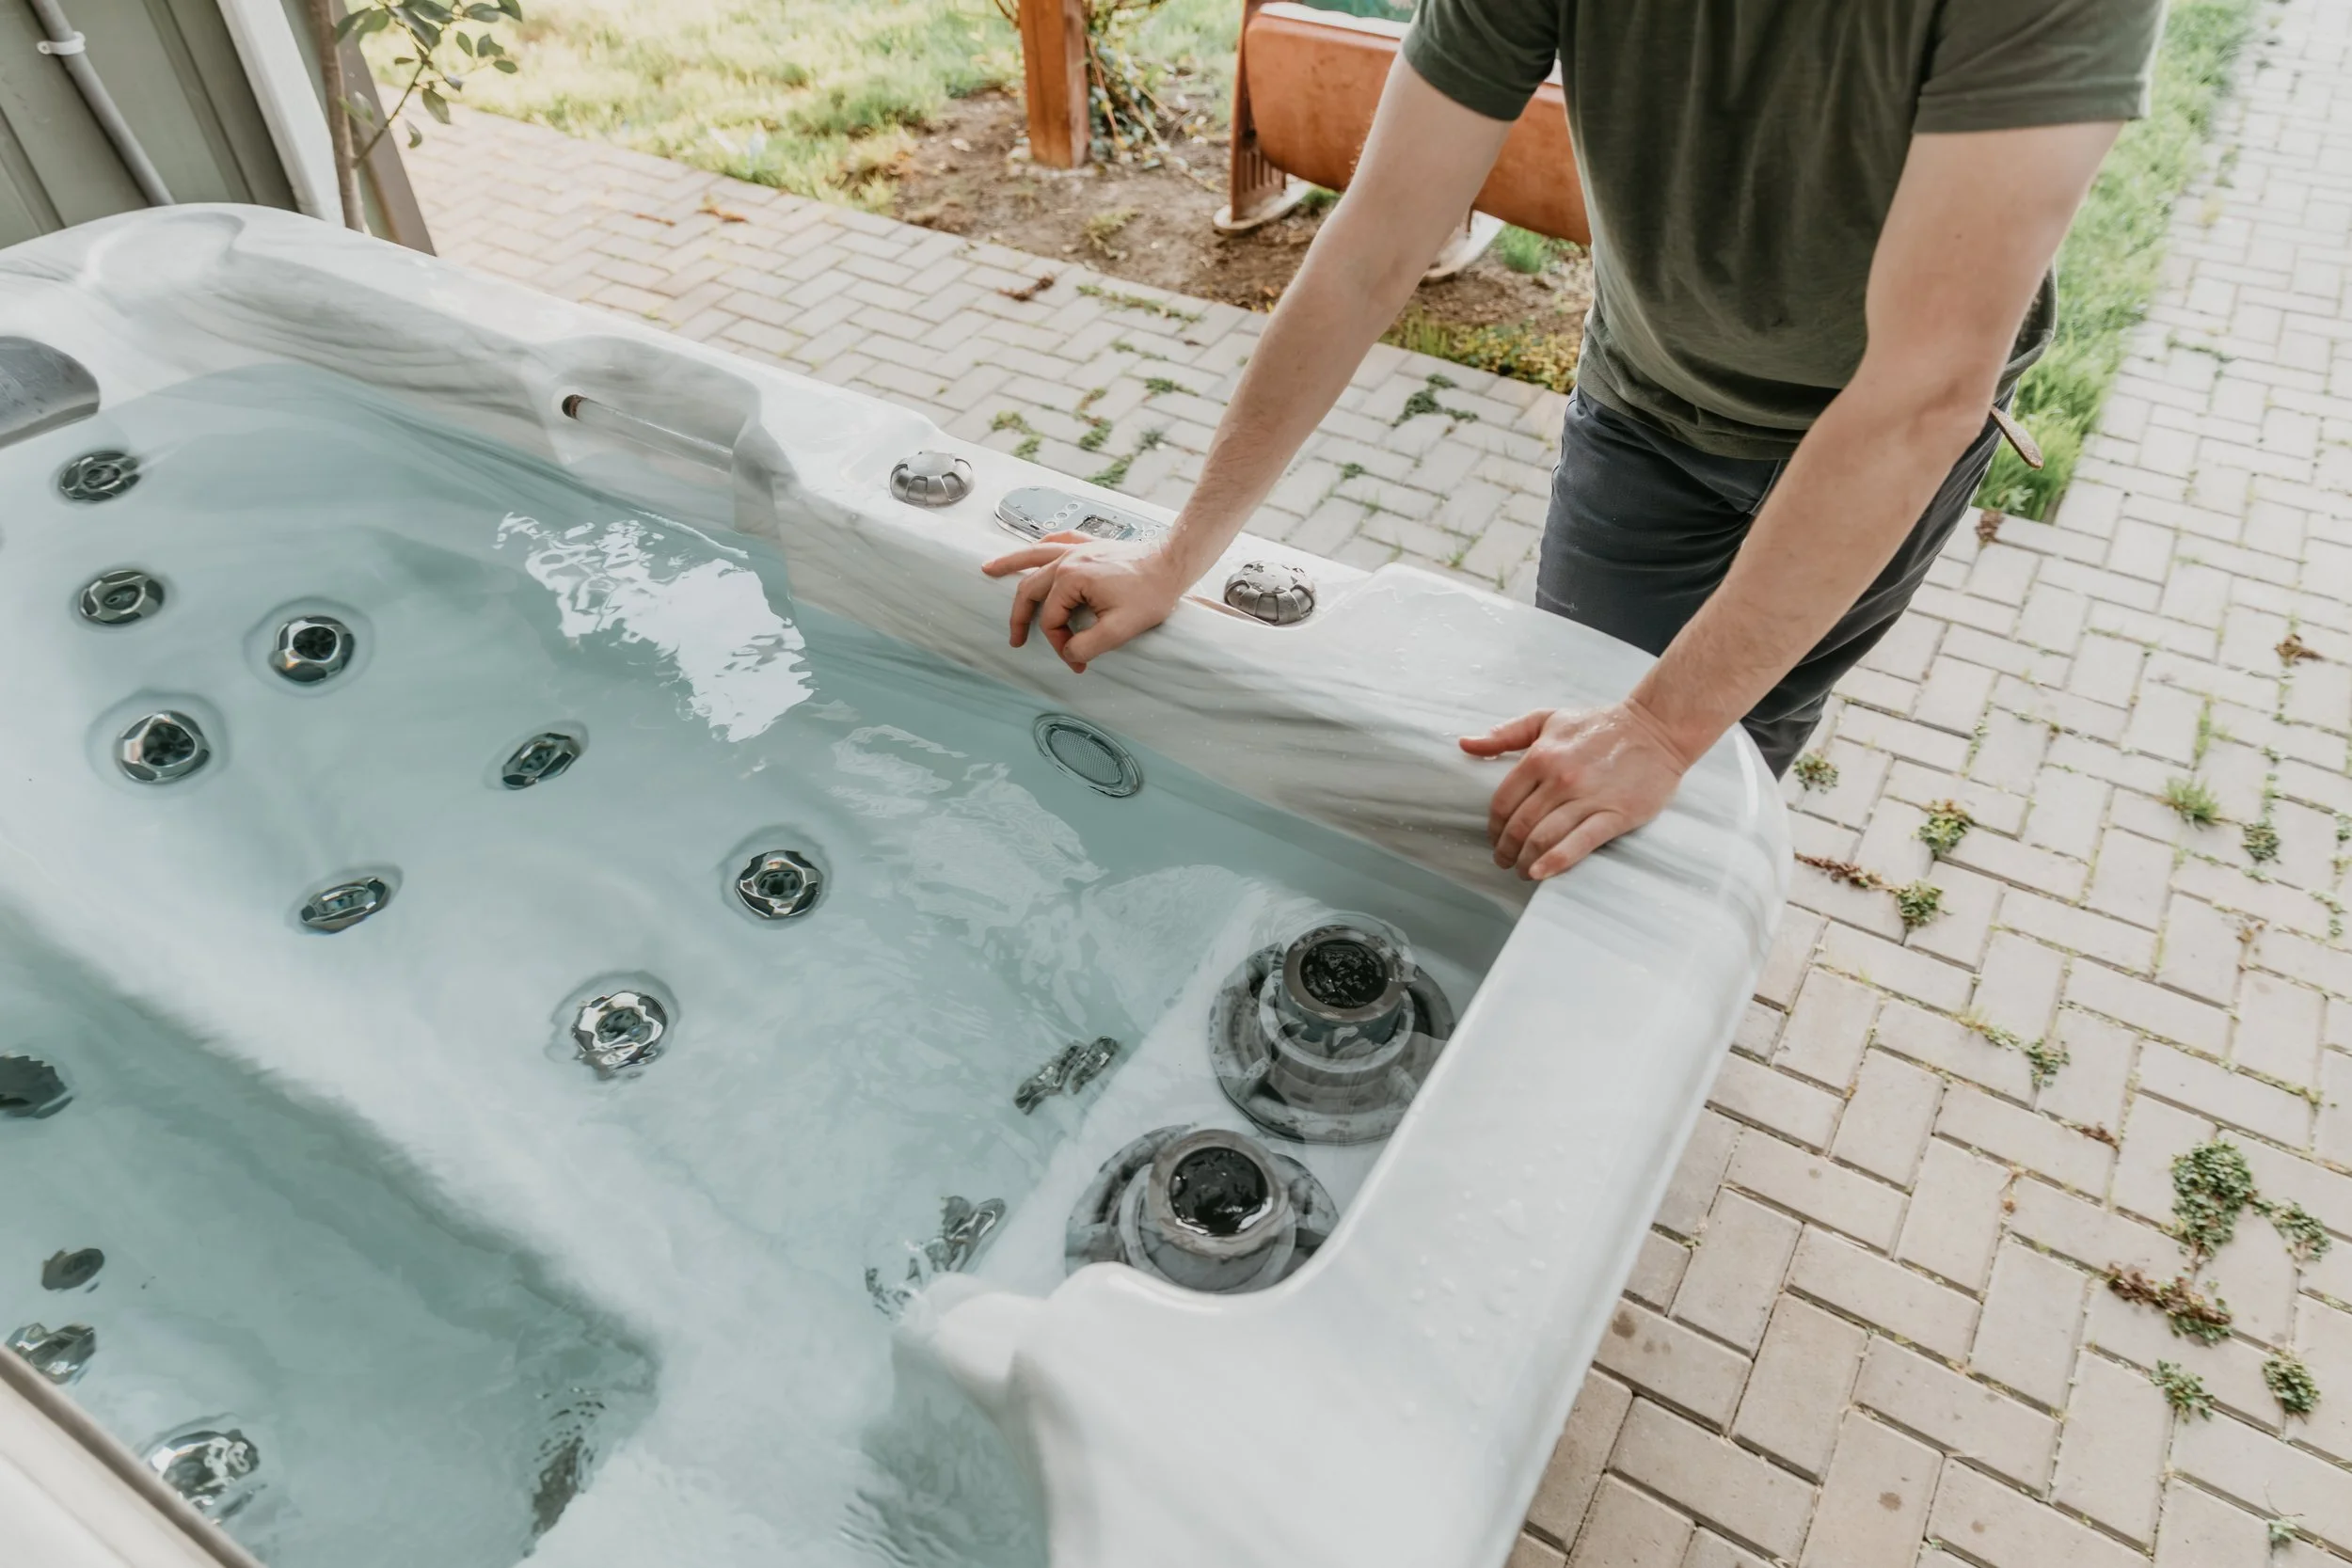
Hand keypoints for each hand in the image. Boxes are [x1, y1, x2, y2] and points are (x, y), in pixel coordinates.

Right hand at [982, 531, 1188, 672]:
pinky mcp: (1091, 545)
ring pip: (1035, 556)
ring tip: (988, 569)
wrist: (1173, 564)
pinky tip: (1036, 549)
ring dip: (1011, 564)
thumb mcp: (1121, 629)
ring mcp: (1078, 549)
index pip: (1051, 618)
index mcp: (1071, 578)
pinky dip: (1042, 547)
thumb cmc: (1151, 593)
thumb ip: (1088, 645)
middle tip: (1014, 639)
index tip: (1078, 659)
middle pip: (1031, 588)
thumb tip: (1069, 652)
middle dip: (1020, 617)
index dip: (1060, 643)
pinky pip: (1058, 542)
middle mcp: (1068, 559)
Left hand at [1458, 700, 1695, 878]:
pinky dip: (1554, 863)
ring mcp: (1588, 798)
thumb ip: (1506, 734)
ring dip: (1525, 861)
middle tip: (1505, 861)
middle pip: (1520, 825)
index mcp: (1541, 756)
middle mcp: (1560, 779)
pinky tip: (1539, 874)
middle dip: (1506, 849)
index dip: (1494, 827)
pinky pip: (1579, 844)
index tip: (1495, 838)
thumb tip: (1465, 743)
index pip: (1503, 803)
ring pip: (1543, 838)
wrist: (1655, 729)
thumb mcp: (1548, 720)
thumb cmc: (1599, 725)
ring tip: (1522, 870)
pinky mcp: (1615, 815)